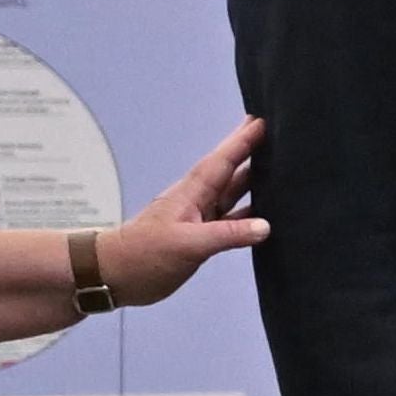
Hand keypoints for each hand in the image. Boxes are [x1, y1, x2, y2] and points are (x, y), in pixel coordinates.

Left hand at [102, 124, 267, 304]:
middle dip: (249, 150)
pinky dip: (251, 213)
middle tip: (273, 132)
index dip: (241, 141)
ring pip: (233, 193)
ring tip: (279, 166)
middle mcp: (199, 200)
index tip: (262, 120)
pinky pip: (233, 218)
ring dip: (253, 179)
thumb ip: (228, 234)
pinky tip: (269, 214)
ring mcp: (200, 218)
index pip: (222, 162)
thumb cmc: (145, 253)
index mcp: (192, 194)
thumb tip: (266, 226)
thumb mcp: (187, 244)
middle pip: (229, 170)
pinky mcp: (202, 236)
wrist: (115, 274)